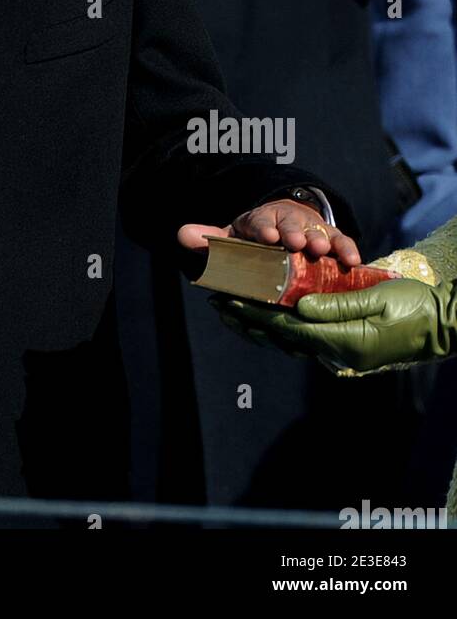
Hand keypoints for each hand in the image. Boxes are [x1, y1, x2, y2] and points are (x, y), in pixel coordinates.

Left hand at [178, 198, 360, 266]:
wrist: (286, 225)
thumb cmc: (257, 238)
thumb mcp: (233, 237)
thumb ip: (210, 239)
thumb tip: (181, 235)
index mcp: (261, 221)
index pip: (260, 222)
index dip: (263, 229)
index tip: (266, 236)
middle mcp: (287, 222)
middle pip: (290, 225)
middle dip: (293, 233)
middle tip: (297, 243)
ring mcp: (311, 230)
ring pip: (317, 233)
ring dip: (321, 241)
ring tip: (324, 251)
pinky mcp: (332, 239)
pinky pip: (341, 242)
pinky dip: (347, 249)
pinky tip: (353, 261)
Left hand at [212, 278, 456, 372]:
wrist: (444, 327)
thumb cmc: (414, 307)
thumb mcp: (377, 298)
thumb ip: (336, 303)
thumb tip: (298, 307)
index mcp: (344, 342)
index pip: (289, 327)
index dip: (257, 313)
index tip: (230, 299)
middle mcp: (339, 354)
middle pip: (284, 337)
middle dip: (250, 320)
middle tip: (220, 305)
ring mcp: (344, 355)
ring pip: (293, 340)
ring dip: (262, 326)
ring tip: (234, 312)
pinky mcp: (348, 350)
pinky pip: (308, 340)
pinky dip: (284, 329)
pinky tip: (270, 319)